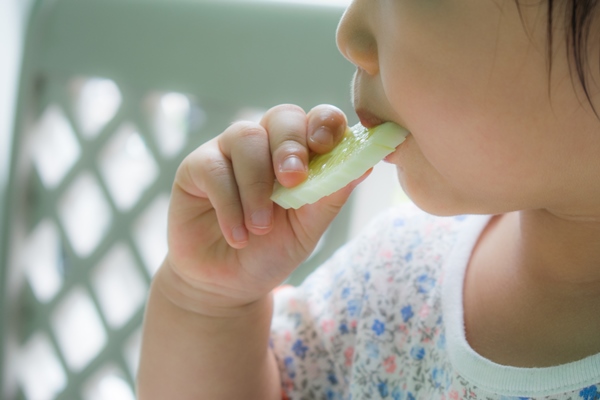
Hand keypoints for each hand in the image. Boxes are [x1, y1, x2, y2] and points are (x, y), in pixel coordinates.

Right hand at [160, 104, 366, 315]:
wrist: (227, 284)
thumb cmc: (271, 251)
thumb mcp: (307, 228)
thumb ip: (330, 195)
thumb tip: (366, 165)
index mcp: (299, 154)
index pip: (316, 120)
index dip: (324, 123)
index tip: (327, 145)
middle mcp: (265, 144)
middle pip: (282, 116)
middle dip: (290, 146)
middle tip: (292, 182)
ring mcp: (229, 152)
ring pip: (246, 138)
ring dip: (257, 185)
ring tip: (260, 227)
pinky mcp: (196, 167)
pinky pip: (214, 168)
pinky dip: (229, 204)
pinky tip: (237, 235)